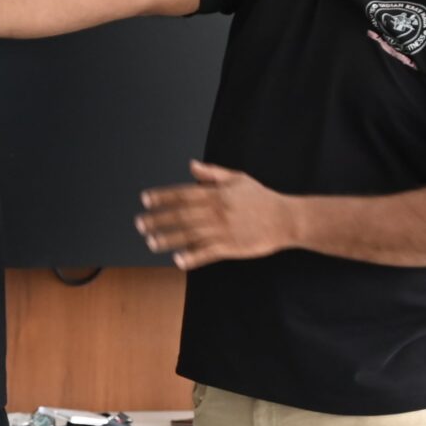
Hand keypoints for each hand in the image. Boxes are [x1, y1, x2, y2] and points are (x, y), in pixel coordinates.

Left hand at [136, 162, 300, 269]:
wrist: (285, 219)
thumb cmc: (262, 199)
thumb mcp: (238, 179)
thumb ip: (212, 174)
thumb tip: (191, 166)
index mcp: (217, 193)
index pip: (183, 193)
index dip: (163, 197)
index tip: (146, 200)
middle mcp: (217, 211)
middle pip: (181, 215)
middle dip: (158, 219)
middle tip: (140, 223)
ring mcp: (223, 230)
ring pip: (189, 234)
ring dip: (168, 238)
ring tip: (151, 241)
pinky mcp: (231, 247)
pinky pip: (206, 252)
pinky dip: (192, 256)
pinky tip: (178, 260)